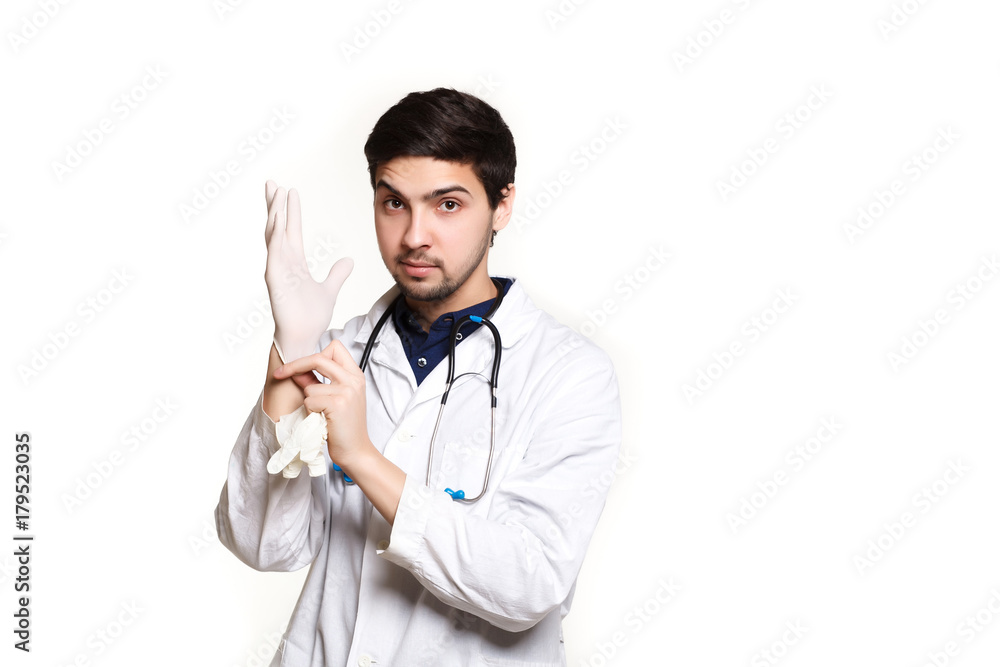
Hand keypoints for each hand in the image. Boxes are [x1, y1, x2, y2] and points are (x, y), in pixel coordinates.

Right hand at [263, 180, 353, 374]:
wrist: (305, 336)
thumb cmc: (311, 316)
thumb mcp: (330, 289)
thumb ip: (337, 274)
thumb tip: (347, 260)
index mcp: (294, 262)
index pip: (292, 229)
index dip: (291, 211)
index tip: (290, 191)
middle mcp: (283, 262)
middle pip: (277, 226)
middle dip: (275, 204)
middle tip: (272, 182)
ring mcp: (277, 268)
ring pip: (273, 235)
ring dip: (274, 213)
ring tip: (275, 193)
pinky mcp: (274, 278)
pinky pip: (274, 252)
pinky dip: (275, 234)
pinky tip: (276, 219)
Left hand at [273, 339, 371, 469]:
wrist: (356, 450)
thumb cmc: (344, 427)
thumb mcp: (334, 399)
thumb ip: (316, 382)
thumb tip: (296, 371)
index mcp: (355, 375)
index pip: (335, 347)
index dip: (314, 354)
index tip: (299, 365)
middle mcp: (353, 379)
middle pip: (319, 358)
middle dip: (295, 365)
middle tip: (280, 373)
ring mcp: (347, 390)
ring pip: (310, 386)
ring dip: (309, 402)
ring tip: (321, 415)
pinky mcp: (338, 403)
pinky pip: (310, 400)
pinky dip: (310, 412)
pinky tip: (322, 420)